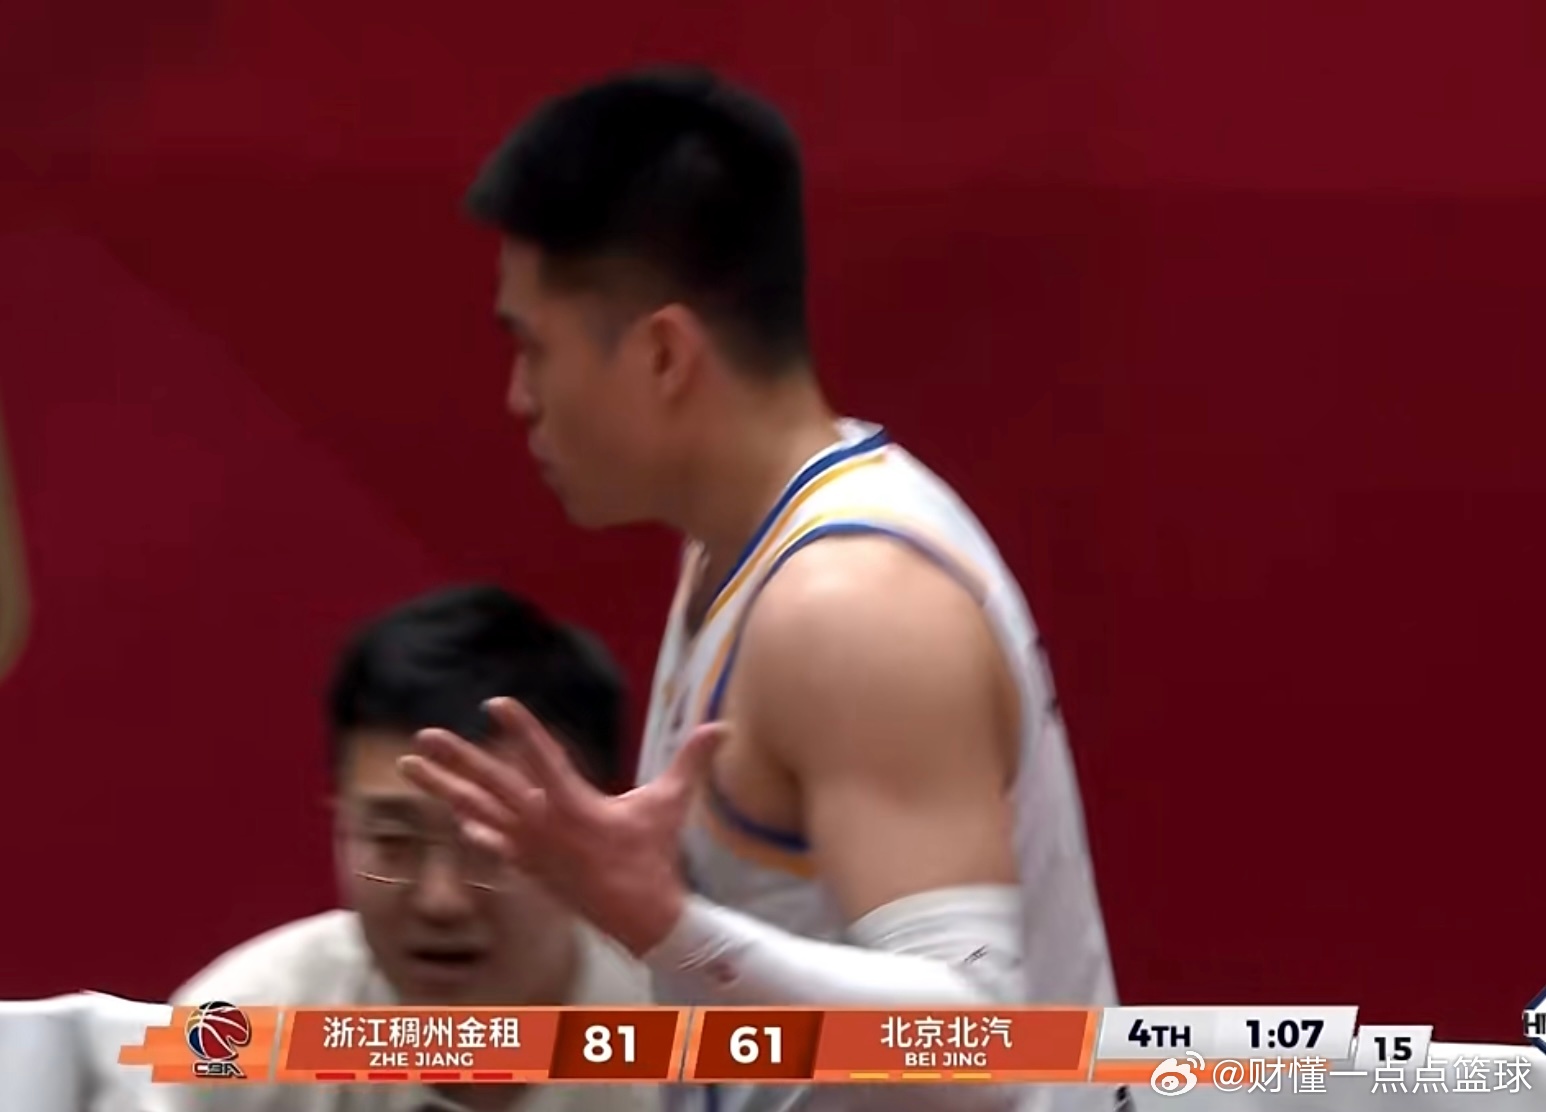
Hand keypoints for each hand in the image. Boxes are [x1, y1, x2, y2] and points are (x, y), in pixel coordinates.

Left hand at [398, 697, 725, 956]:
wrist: (639, 917)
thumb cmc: (653, 857)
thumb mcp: (670, 806)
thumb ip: (691, 763)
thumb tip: (721, 727)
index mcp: (573, 806)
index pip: (541, 758)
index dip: (519, 728)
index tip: (495, 704)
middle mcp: (542, 825)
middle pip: (490, 784)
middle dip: (456, 758)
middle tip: (424, 735)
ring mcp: (529, 847)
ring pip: (477, 810)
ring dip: (442, 787)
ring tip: (410, 765)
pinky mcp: (527, 865)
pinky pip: (490, 841)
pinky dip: (471, 825)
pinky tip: (453, 813)